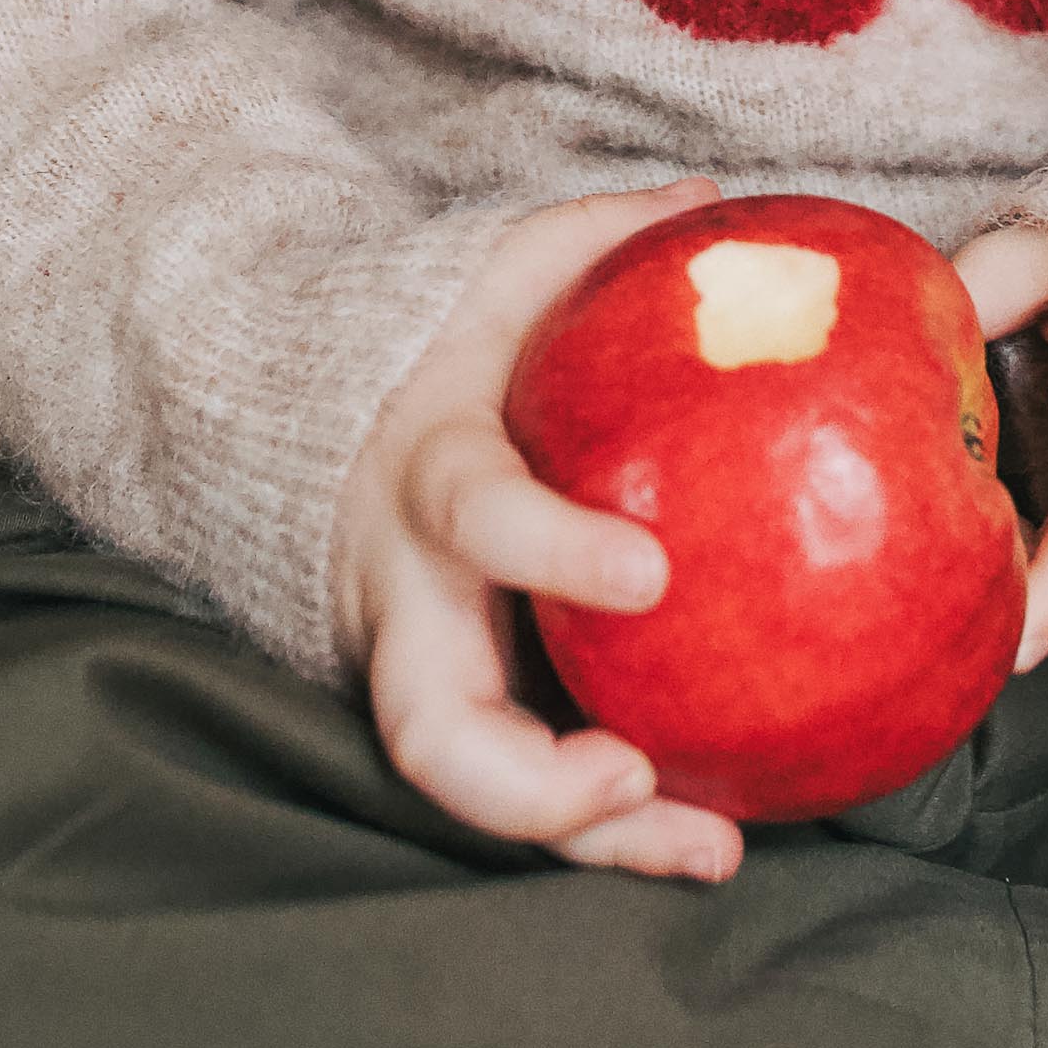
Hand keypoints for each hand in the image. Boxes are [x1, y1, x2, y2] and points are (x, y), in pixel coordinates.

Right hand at [332, 179, 744, 885]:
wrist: (324, 422)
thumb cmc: (444, 342)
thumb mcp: (509, 268)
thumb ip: (611, 234)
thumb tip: (723, 199)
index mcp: (430, 473)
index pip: (476, 516)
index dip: (550, 548)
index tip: (650, 573)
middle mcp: (410, 597)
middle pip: (432, 729)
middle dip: (529, 782)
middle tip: (637, 778)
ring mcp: (424, 668)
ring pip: (479, 790)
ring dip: (590, 838)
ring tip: (712, 848)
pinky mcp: (460, 708)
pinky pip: (525, 784)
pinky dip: (613, 826)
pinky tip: (719, 835)